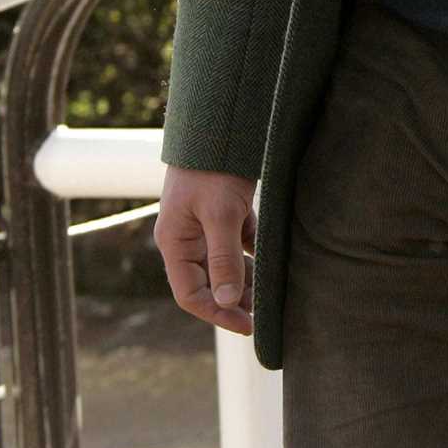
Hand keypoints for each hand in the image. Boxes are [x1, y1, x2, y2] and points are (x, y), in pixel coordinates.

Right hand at [154, 165, 256, 335]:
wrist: (220, 123)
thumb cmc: (211, 169)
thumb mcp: (220, 215)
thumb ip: (224, 259)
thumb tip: (229, 301)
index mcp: (175, 243)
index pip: (190, 294)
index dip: (217, 313)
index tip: (247, 324)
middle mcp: (187, 238)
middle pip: (208, 283)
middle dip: (235, 300)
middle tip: (265, 314)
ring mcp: (205, 225)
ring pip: (225, 265)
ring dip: (246, 281)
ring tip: (272, 296)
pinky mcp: (224, 212)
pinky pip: (238, 243)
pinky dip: (253, 255)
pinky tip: (273, 263)